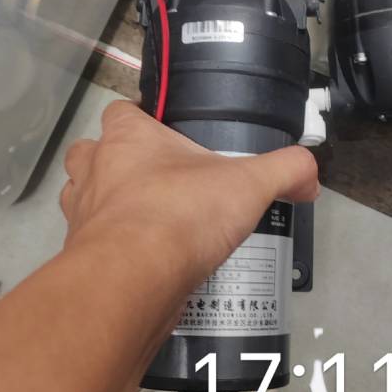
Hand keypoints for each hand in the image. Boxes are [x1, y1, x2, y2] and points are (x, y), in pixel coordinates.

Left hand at [60, 101, 318, 288]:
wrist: (133, 281)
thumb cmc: (183, 213)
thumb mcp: (250, 184)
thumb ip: (285, 171)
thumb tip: (310, 175)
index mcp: (127, 138)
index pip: (121, 111)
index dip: (140, 119)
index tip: (164, 136)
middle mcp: (95, 170)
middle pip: (90, 154)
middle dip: (113, 164)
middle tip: (153, 180)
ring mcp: (80, 215)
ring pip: (82, 199)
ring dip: (105, 206)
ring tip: (147, 221)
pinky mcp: (80, 257)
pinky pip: (90, 245)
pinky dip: (111, 250)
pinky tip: (143, 261)